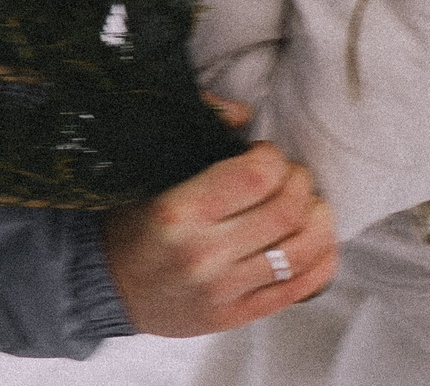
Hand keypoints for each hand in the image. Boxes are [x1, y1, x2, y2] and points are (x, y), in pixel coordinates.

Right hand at [100, 101, 338, 336]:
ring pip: (301, 250)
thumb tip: (245, 112)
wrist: (108, 287)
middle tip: (290, 176)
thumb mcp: (151, 170)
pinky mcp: (235, 317)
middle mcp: (203, 255)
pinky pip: (299, 288)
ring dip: (318, 218)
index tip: (264, 154)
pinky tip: (317, 239)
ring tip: (308, 204)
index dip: (273, 156)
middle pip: (286, 210)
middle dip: (300, 182)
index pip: (256, 176)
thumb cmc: (134, 222)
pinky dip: (322, 260)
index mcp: (179, 212)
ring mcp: (222, 291)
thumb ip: (198, 132)